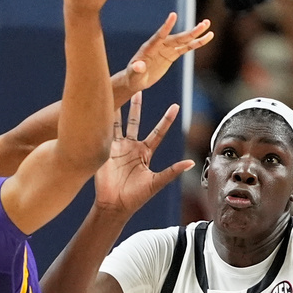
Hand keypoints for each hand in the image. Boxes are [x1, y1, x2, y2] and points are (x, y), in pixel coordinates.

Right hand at [95, 92, 193, 215]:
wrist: (114, 205)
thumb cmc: (136, 197)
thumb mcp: (156, 183)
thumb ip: (172, 171)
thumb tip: (191, 163)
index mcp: (145, 153)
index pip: (158, 132)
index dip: (166, 119)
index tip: (175, 106)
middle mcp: (131, 147)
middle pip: (134, 121)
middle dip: (136, 105)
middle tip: (139, 87)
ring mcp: (116, 147)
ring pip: (117, 122)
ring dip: (117, 108)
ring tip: (116, 91)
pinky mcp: (104, 150)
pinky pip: (103, 132)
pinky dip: (103, 120)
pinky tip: (101, 107)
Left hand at [122, 12, 213, 92]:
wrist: (136, 80)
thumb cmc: (132, 76)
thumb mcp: (133, 74)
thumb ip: (136, 69)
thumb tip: (139, 66)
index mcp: (149, 48)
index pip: (159, 36)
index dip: (166, 26)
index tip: (173, 15)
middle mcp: (159, 45)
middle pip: (177, 37)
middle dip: (191, 32)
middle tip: (204, 24)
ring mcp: (167, 49)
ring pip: (184, 40)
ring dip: (196, 33)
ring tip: (208, 25)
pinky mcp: (172, 55)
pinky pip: (186, 48)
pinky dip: (196, 43)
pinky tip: (207, 37)